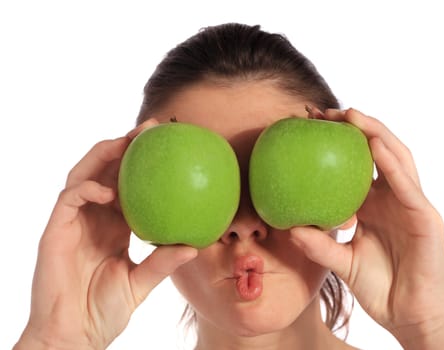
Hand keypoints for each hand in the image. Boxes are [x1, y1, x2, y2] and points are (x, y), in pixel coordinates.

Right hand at [15, 119, 197, 349]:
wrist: (74, 334)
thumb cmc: (104, 310)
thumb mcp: (140, 283)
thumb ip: (162, 263)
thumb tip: (195, 245)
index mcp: (115, 226)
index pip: (130, 186)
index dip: (145, 164)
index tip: (168, 146)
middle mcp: (94, 217)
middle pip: (106, 170)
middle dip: (125, 145)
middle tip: (151, 129)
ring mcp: (74, 221)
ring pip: (84, 174)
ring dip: (103, 155)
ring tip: (127, 142)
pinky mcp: (55, 230)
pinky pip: (69, 199)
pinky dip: (87, 189)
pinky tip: (108, 191)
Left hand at [291, 108, 443, 348]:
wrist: (410, 316)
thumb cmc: (379, 287)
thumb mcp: (341, 261)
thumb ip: (318, 245)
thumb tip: (288, 228)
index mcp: (374, 204)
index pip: (355, 163)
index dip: (335, 142)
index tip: (306, 126)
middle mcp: (393, 197)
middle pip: (377, 150)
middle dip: (353, 127)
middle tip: (321, 112)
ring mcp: (411, 204)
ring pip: (397, 158)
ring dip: (375, 133)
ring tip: (350, 115)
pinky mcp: (425, 217)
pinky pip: (407, 186)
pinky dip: (391, 165)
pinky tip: (374, 146)